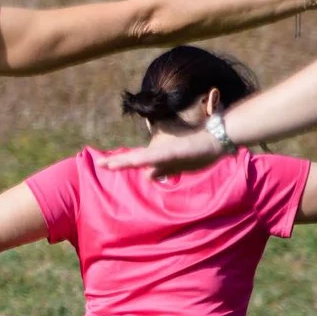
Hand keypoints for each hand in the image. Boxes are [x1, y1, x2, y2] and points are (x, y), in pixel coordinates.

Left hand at [96, 126, 229, 179]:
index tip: (104, 165)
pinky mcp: (176, 152)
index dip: (120, 163)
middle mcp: (160, 154)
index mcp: (159, 158)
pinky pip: (159, 157)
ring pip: (143, 158)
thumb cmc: (199, 151)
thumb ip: (162, 171)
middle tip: (99, 164)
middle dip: (117, 162)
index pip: (136, 162)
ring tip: (110, 164)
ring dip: (127, 161)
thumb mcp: (177, 166)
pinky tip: (138, 163)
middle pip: (135, 159)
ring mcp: (167, 152)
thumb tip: (147, 176)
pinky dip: (147, 160)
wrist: (217, 139)